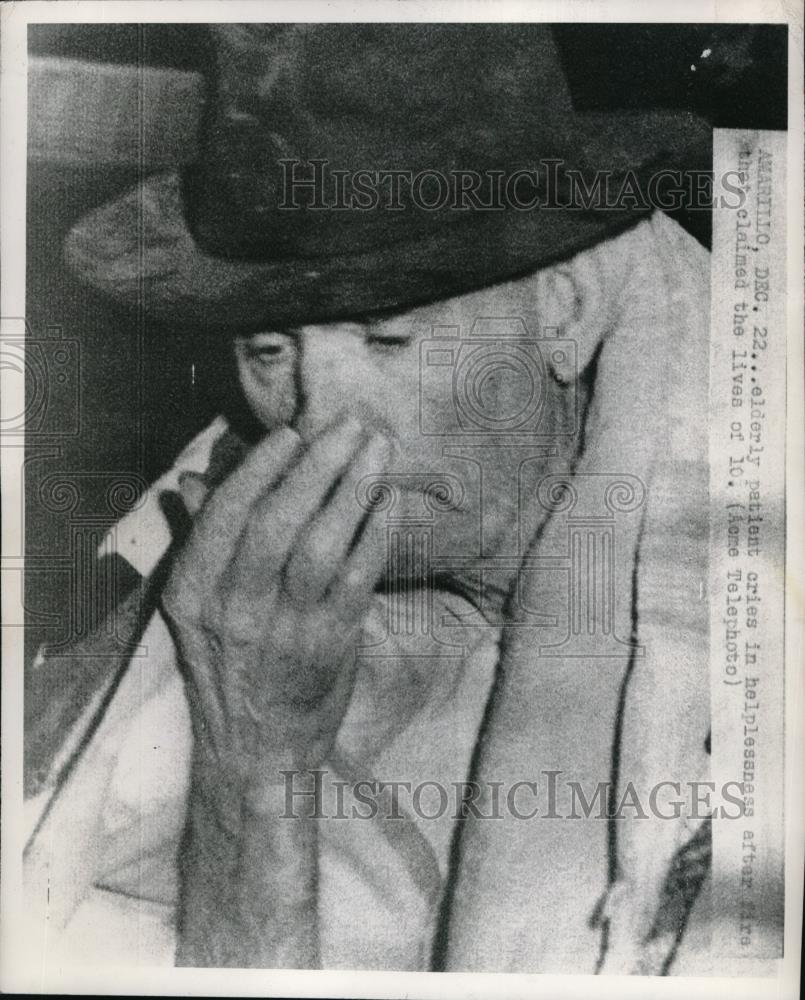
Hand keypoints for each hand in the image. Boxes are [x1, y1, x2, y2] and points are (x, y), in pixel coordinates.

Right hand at [161, 416, 390, 792]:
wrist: (257, 749)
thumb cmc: (228, 668)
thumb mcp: (195, 609)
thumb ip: (198, 541)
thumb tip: (191, 481)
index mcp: (193, 591)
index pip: (226, 516)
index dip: (261, 469)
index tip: (293, 434)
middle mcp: (234, 609)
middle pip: (278, 521)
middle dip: (318, 466)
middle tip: (350, 425)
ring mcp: (284, 629)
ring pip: (321, 546)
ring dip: (353, 490)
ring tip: (378, 450)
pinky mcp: (329, 646)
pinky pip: (357, 580)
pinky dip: (376, 535)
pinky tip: (390, 502)